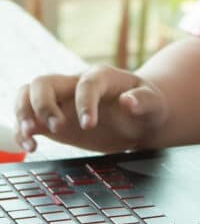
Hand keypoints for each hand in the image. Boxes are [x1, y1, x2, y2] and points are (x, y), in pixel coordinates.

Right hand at [14, 65, 168, 153]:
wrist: (138, 116)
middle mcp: (75, 84)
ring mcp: (61, 100)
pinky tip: (30, 147)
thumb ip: (144, 101)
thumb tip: (129, 101)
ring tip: (32, 136)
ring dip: (23, 113)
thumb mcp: (154, 103)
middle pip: (44, 82)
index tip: (89, 125)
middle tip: (57, 128)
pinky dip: (23, 131)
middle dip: (44, 105)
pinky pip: (28, 117)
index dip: (85, 102)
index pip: (86, 82)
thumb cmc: (146, 105)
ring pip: (28, 94)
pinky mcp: (53, 118)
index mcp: (102, 76)